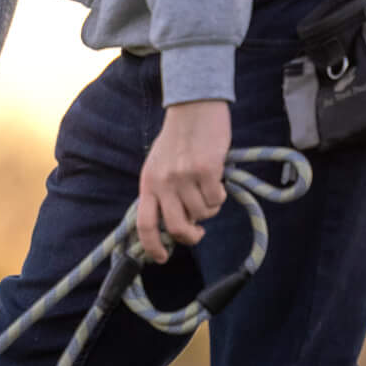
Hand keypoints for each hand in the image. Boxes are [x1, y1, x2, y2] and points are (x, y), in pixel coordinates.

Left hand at [137, 98, 232, 261]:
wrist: (194, 107)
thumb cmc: (178, 138)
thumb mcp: (158, 165)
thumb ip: (161, 192)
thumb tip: (171, 226)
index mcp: (148, 183)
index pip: (144, 224)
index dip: (152, 247)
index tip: (162, 258)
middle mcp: (163, 182)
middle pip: (176, 227)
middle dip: (190, 237)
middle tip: (198, 233)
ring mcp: (184, 177)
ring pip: (202, 213)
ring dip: (209, 207)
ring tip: (208, 188)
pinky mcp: (207, 170)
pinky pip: (217, 198)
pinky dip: (220, 193)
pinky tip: (217, 177)